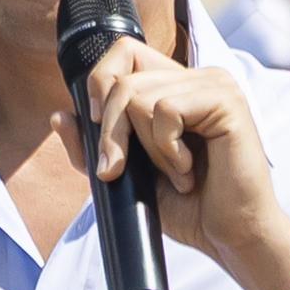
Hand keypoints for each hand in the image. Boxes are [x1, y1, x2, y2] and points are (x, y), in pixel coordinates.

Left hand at [51, 39, 289, 289]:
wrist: (229, 238)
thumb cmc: (188, 209)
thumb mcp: (127, 179)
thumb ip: (94, 148)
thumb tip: (59, 116)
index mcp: (175, 87)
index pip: (124, 51)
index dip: (101, 83)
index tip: (100, 133)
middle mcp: (195, 77)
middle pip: (121, 81)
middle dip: (110, 134)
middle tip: (126, 172)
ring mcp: (214, 84)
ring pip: (137, 96)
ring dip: (146, 149)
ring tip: (177, 173)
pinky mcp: (226, 100)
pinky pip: (165, 111)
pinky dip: (167, 150)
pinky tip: (189, 171)